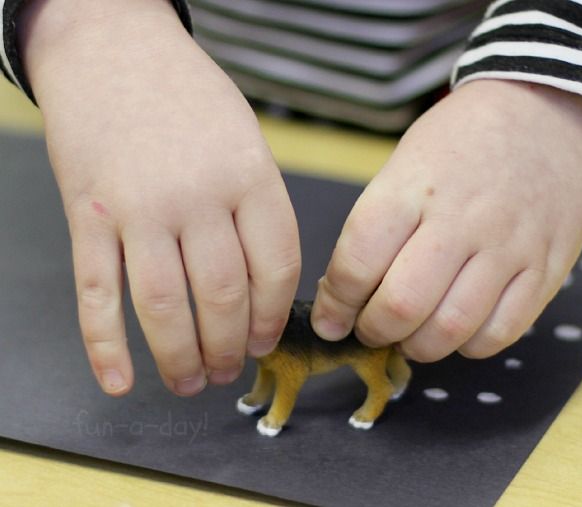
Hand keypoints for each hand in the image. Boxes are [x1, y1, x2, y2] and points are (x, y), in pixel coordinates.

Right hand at [19, 0, 299, 394]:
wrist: (114, 49)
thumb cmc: (188, 97)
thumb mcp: (247, 138)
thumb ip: (259, 205)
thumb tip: (265, 282)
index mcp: (250, 175)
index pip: (277, 267)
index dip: (275, 315)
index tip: (268, 339)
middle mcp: (198, 196)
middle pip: (224, 297)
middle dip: (232, 347)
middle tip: (231, 371)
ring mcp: (138, 208)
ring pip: (165, 307)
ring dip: (181, 358)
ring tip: (193, 382)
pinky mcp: (89, 215)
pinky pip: (97, 294)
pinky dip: (105, 347)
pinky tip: (119, 381)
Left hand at [311, 79, 581, 360]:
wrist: (545, 109)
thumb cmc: (460, 140)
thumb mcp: (404, 164)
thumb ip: (376, 228)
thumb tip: (345, 295)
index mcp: (412, 189)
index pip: (358, 264)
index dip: (335, 305)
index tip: (330, 319)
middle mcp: (460, 221)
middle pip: (402, 306)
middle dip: (372, 331)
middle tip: (368, 329)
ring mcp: (508, 247)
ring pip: (451, 329)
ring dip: (417, 347)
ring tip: (408, 336)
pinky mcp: (546, 268)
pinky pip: (501, 332)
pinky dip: (468, 346)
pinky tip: (457, 330)